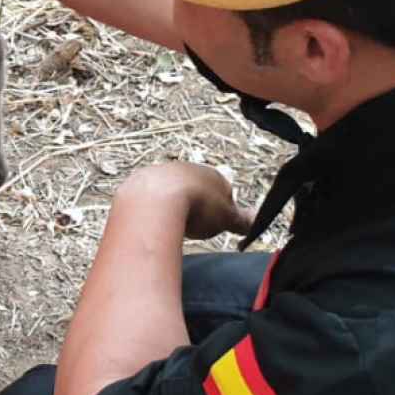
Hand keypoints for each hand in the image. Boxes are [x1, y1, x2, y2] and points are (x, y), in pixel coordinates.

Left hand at [119, 161, 252, 240]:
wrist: (156, 198)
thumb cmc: (197, 207)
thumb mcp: (226, 218)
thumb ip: (242, 220)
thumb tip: (255, 221)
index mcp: (211, 175)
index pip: (222, 189)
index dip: (220, 209)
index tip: (214, 224)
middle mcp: (186, 168)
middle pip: (194, 188)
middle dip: (194, 205)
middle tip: (191, 226)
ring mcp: (161, 172)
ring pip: (170, 190)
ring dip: (171, 205)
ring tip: (171, 225)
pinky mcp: (139, 181)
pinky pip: (147, 197)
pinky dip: (150, 208)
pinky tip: (151, 222)